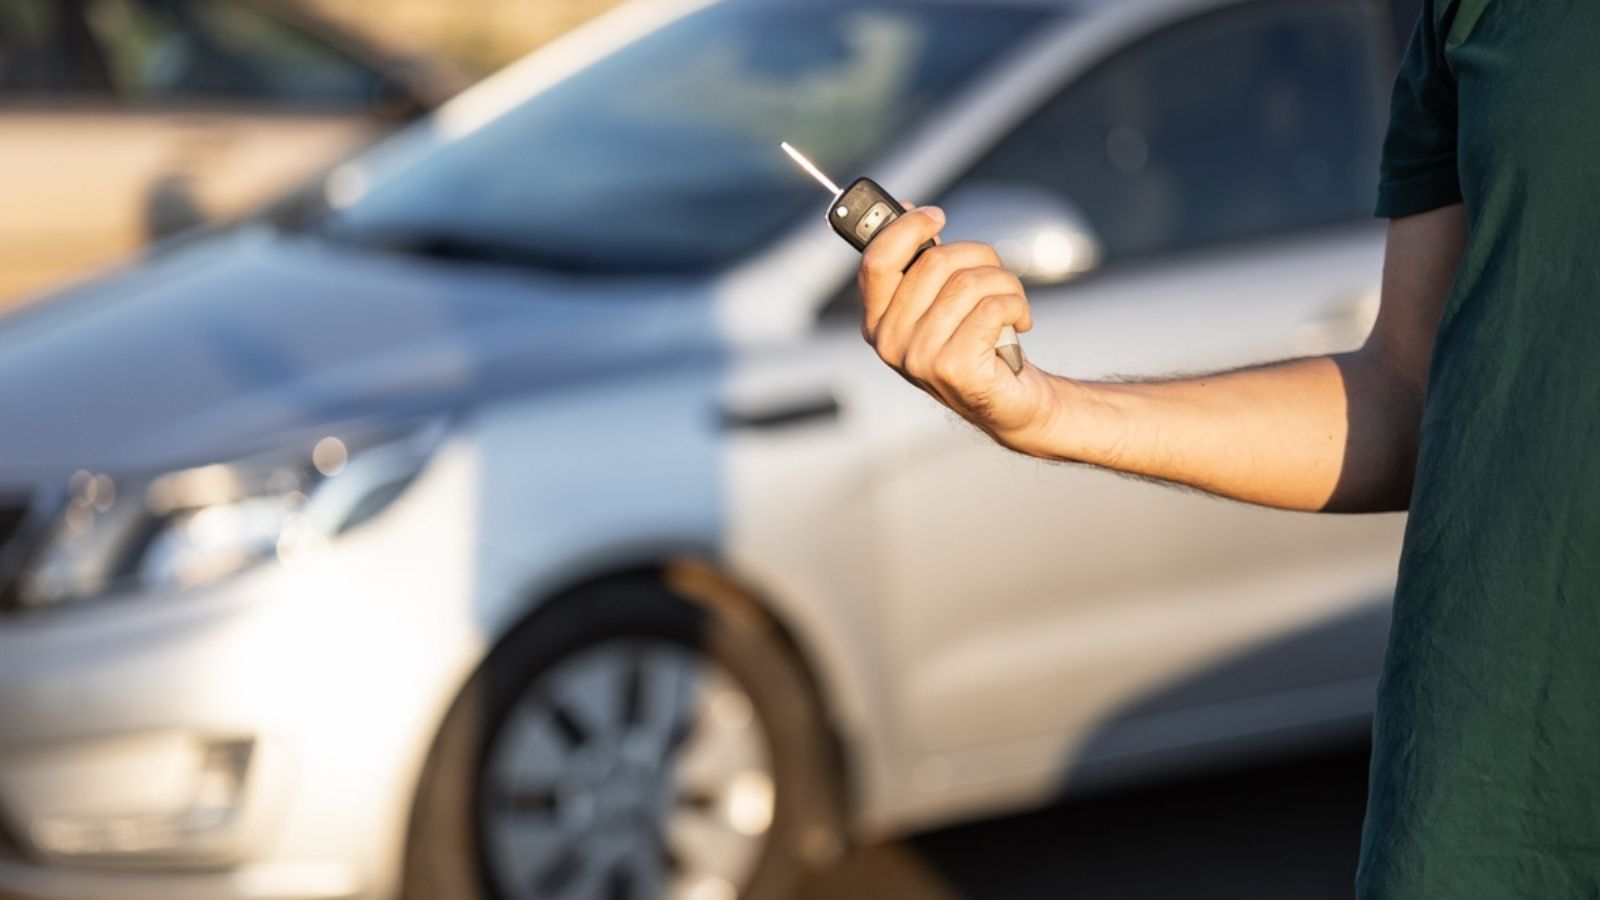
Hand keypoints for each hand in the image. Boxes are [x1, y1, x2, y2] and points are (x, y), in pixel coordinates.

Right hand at [858, 205, 1063, 451]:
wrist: (1010, 402)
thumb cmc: (976, 344)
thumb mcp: (940, 302)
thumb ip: (919, 262)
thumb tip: (906, 208)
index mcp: (877, 322)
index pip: (877, 261)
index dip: (907, 228)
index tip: (937, 216)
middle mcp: (889, 343)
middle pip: (934, 264)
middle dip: (979, 257)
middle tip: (996, 273)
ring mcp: (918, 359)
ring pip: (968, 283)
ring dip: (1005, 283)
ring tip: (1013, 302)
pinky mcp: (954, 369)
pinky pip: (992, 307)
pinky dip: (1017, 305)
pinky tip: (1021, 321)